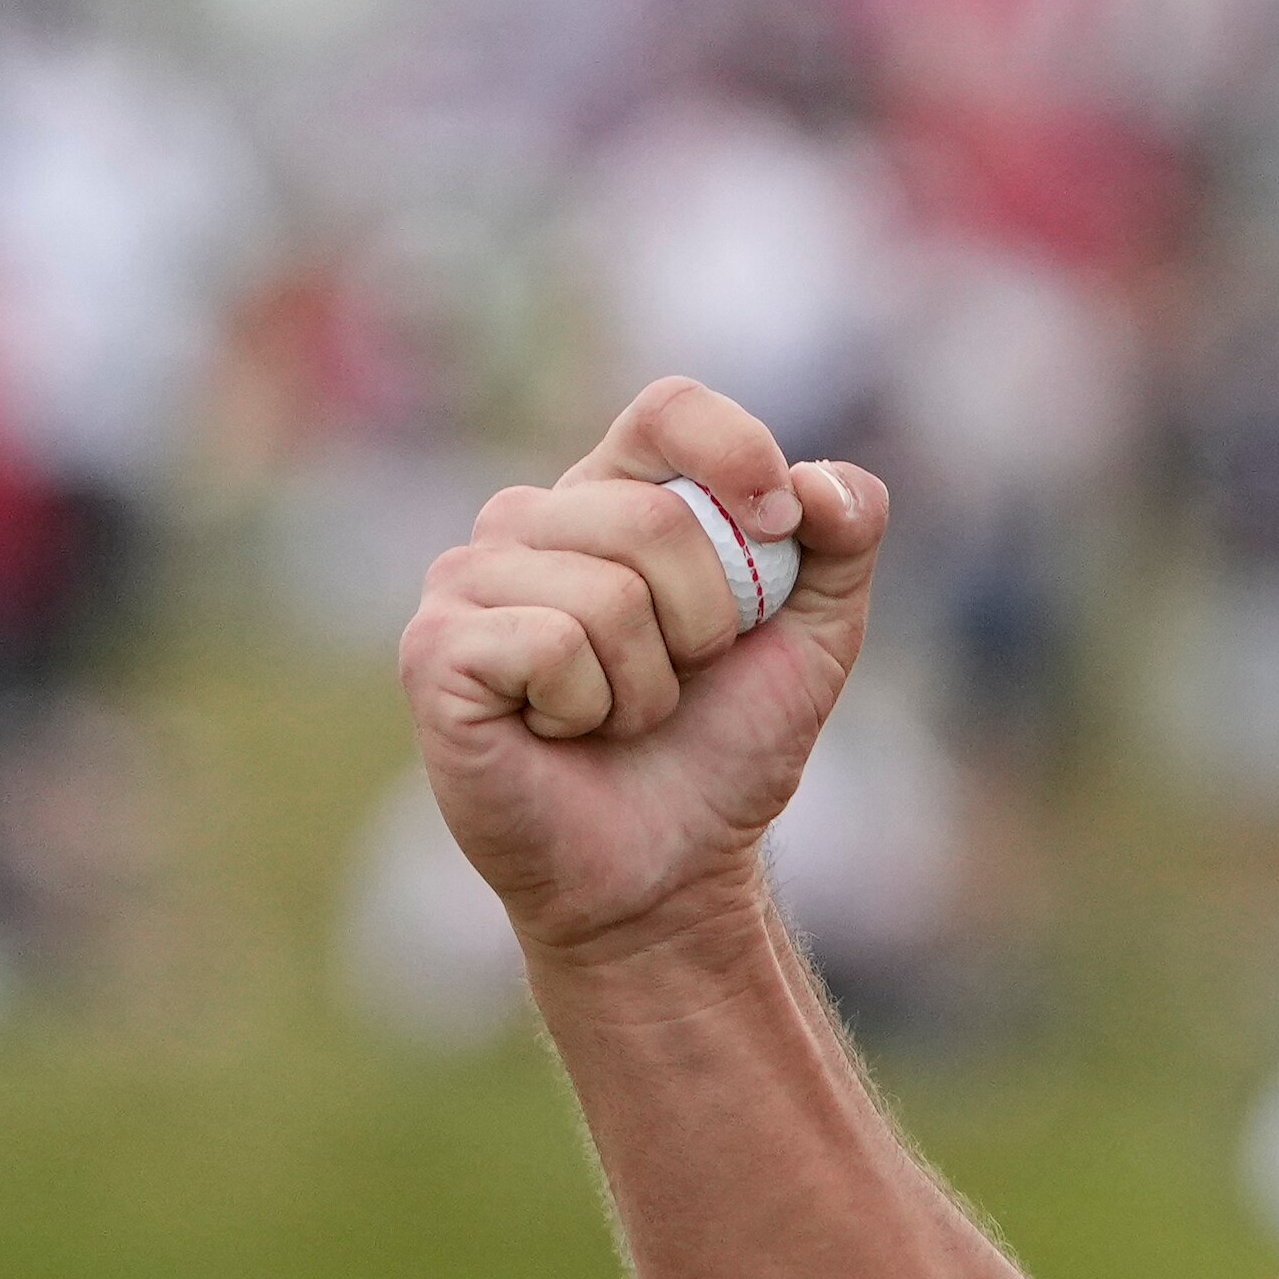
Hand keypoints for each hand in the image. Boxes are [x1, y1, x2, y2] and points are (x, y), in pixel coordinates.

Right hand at [401, 376, 888, 959]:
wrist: (669, 867)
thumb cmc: (724, 746)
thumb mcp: (815, 635)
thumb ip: (842, 541)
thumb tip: (820, 483)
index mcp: (616, 495)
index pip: (672, 411)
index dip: (736, 454)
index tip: (780, 526)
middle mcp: (530, 520)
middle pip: (655, 516)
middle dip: (711, 623)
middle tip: (681, 680)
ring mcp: (469, 581)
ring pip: (609, 592)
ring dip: (651, 682)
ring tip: (620, 714)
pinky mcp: (435, 651)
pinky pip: (551, 644)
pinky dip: (592, 709)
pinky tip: (564, 733)